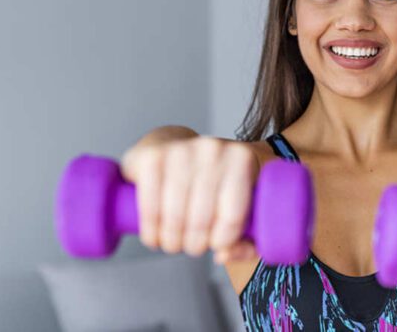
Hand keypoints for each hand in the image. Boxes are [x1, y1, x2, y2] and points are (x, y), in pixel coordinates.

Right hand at [120, 136, 258, 262]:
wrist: (174, 143)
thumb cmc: (212, 180)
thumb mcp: (240, 203)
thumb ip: (246, 239)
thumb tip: (223, 254)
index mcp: (242, 158)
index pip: (233, 216)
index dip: (222, 241)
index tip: (216, 244)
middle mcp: (213, 150)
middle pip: (202, 219)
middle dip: (195, 245)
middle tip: (192, 247)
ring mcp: (181, 150)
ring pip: (175, 216)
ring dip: (172, 241)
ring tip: (174, 243)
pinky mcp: (152, 158)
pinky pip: (150, 207)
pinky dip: (151, 229)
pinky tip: (154, 236)